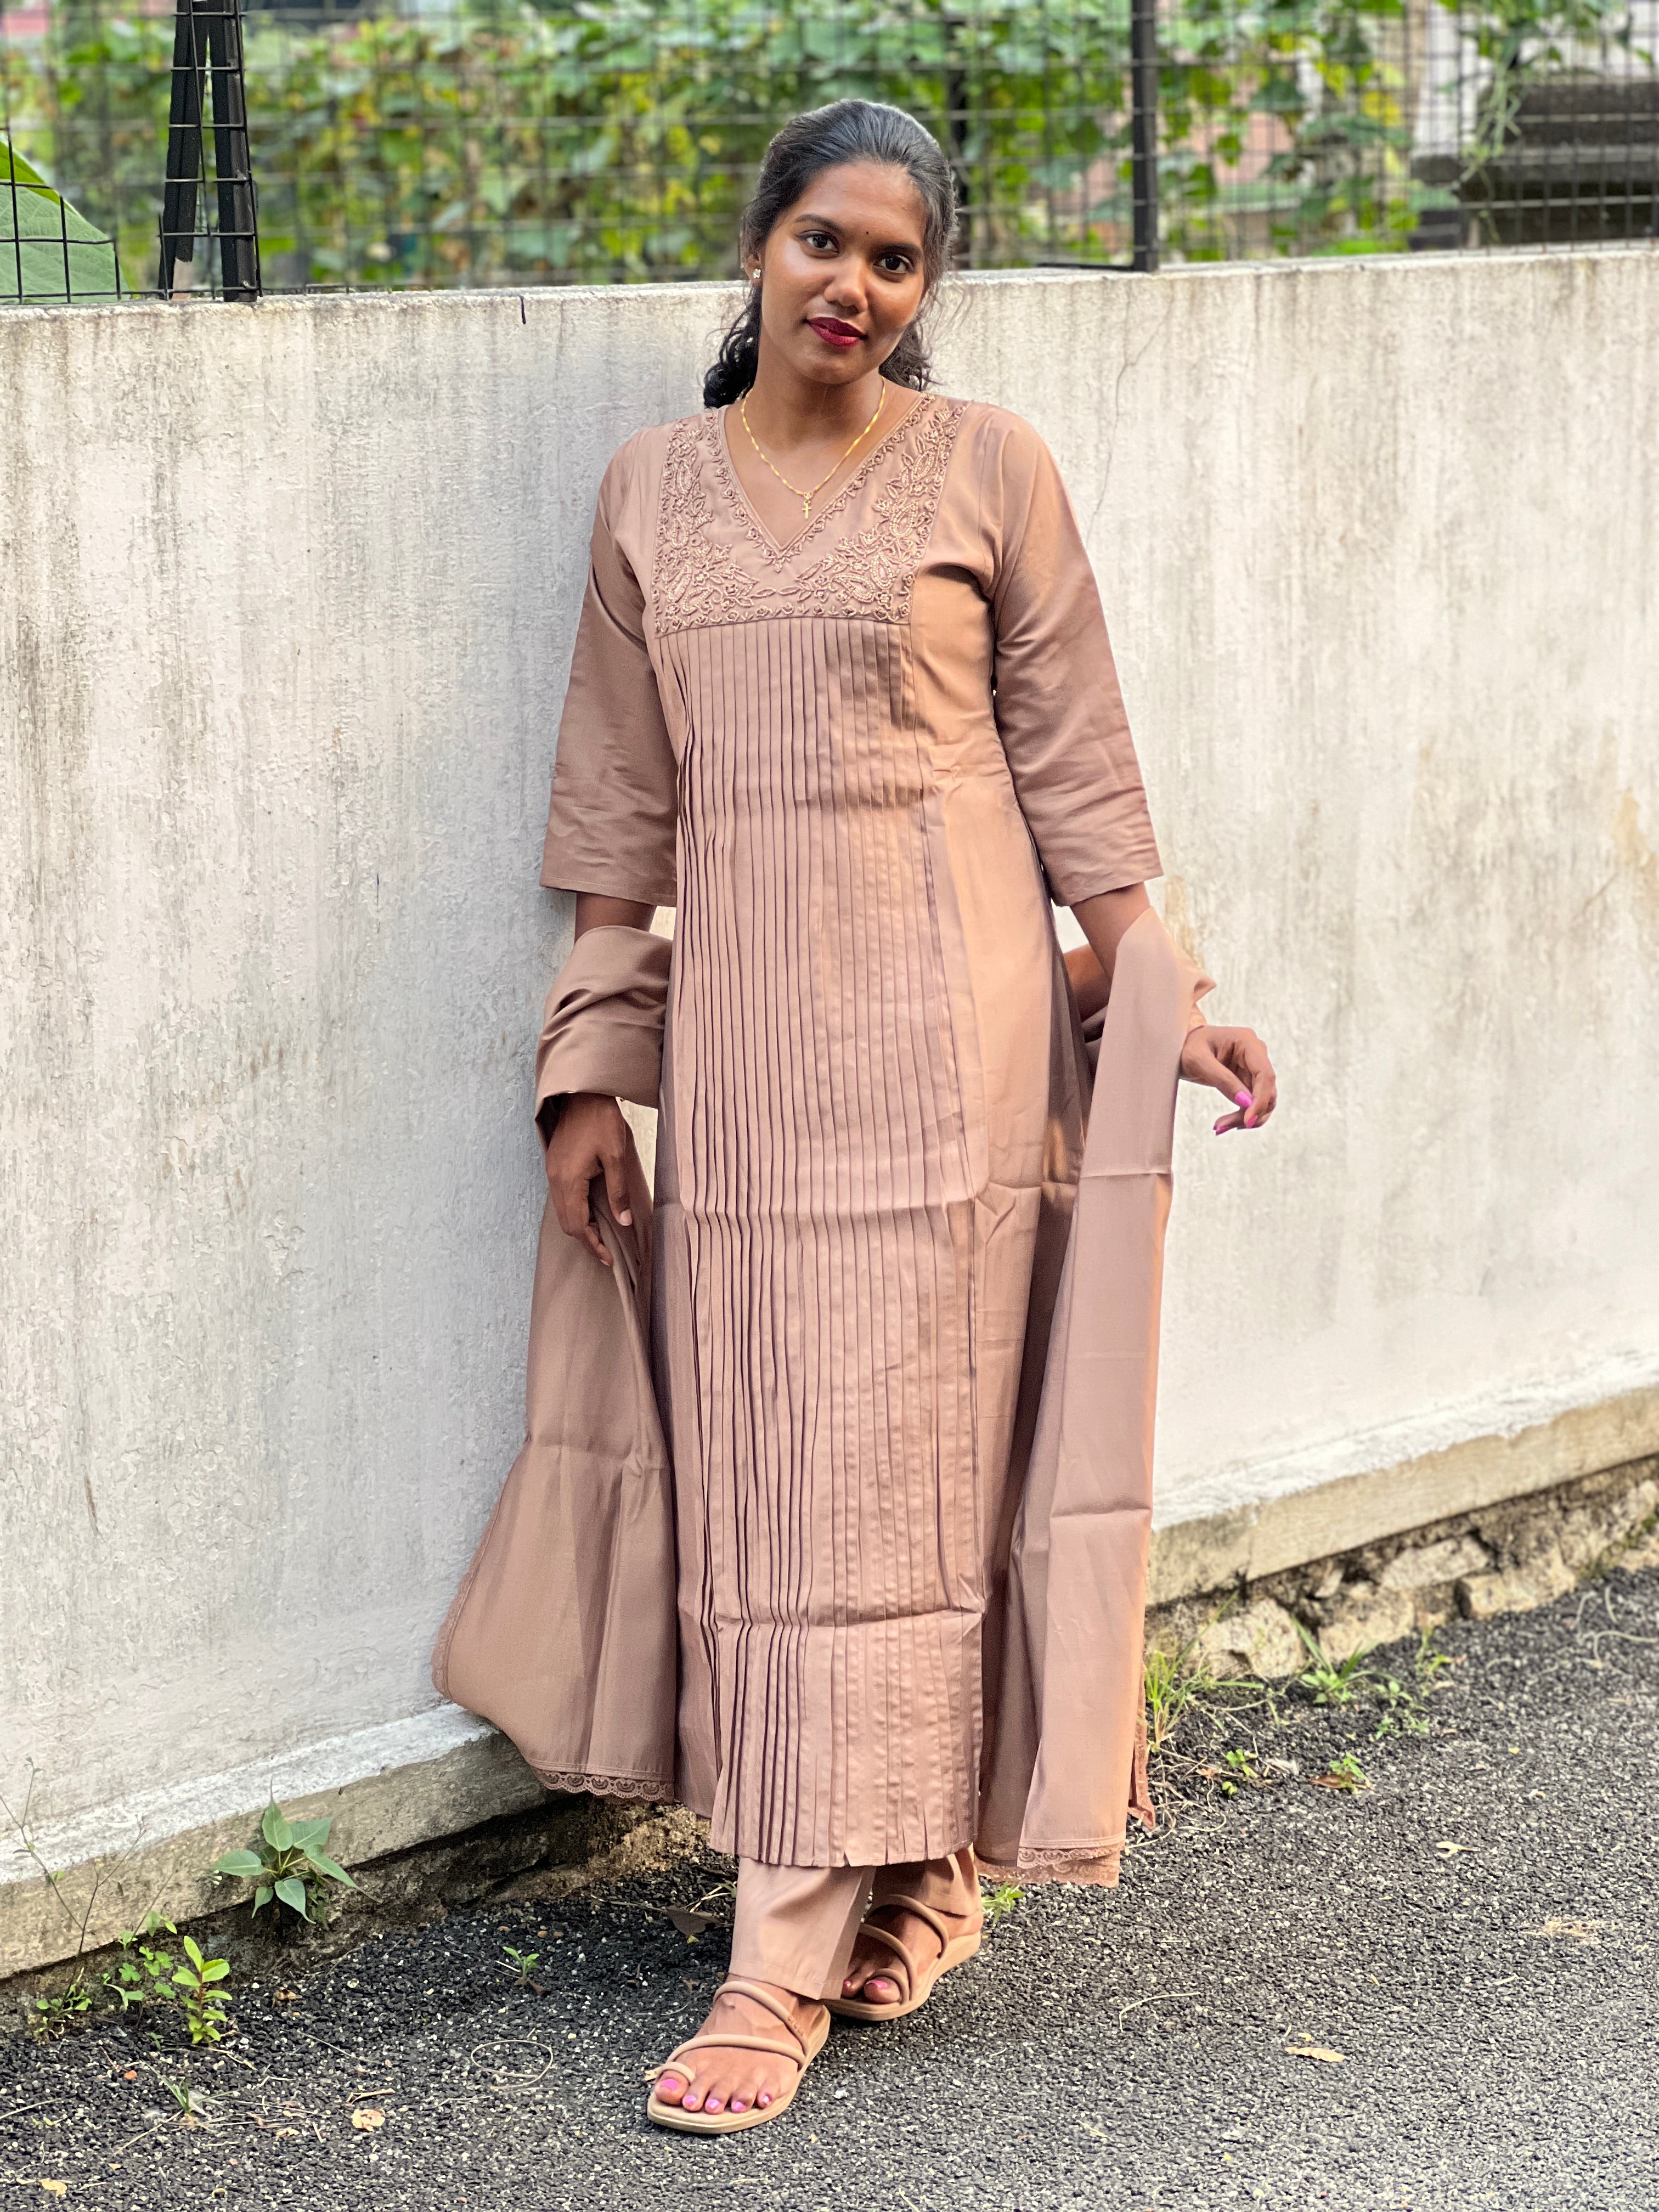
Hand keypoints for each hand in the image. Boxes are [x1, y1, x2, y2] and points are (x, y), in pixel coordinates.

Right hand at [544, 1091, 632, 1264]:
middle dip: (585, 1240)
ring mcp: (552, 1172)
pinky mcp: (554, 1165)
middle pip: (566, 1222)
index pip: (577, 1225)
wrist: (582, 1093)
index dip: (593, 1245)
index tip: (608, 1258)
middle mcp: (555, 1179)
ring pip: (562, 1211)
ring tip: (600, 1236)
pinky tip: (590, 1212)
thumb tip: (624, 1221)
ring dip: (579, 1226)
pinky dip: (574, 1211)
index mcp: (569, 1179)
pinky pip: (561, 1197)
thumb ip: (618, 1191)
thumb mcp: (616, 1156)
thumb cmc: (601, 1120)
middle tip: (606, 1252)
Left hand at [1180, 1024, 1277, 1133]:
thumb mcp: (1198, 1060)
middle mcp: (1256, 1054)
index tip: (1247, 1120)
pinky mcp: (1248, 1080)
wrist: (1182, 1044)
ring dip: (1246, 1118)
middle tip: (1223, 1127)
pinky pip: (1253, 1102)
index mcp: (1248, 1042)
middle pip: (1267, 1090)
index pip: (1265, 1075)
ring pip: (1263, 1100)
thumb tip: (1245, 1102)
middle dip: (1250, 1113)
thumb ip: (1222, 1079)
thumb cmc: (1188, 1046)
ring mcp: (1254, 1067)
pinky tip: (1225, 1123)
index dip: (1260, 1100)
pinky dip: (1242, 1115)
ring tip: (1220, 1127)